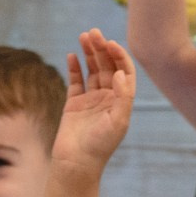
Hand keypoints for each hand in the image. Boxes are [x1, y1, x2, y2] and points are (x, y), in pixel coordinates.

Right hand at [54, 29, 136, 173]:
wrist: (77, 163)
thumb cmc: (101, 145)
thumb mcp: (118, 121)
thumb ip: (122, 96)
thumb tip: (120, 72)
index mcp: (121, 100)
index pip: (123, 71)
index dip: (119, 56)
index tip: (110, 44)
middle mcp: (108, 97)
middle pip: (107, 66)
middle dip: (101, 49)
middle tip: (93, 33)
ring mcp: (91, 99)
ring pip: (91, 70)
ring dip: (88, 53)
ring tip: (83, 36)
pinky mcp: (74, 103)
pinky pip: (75, 81)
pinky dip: (74, 67)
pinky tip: (72, 55)